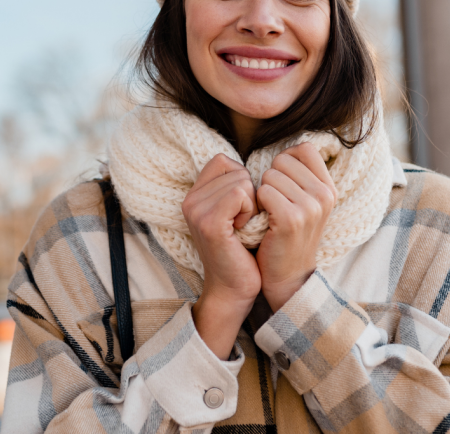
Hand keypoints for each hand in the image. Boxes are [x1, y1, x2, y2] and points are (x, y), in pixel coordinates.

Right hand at [183, 154, 260, 357]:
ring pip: (241, 181)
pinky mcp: (209, 222)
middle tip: (243, 223)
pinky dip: (250, 210)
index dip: (242, 180)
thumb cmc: (243, 250)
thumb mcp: (235, 213)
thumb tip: (259, 165)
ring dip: (252, 204)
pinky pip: (240, 194)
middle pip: (236, 170)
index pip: (223, 160)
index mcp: (194, 195)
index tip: (242, 209)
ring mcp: (197, 211)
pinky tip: (243, 230)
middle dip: (250, 194)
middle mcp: (190, 200)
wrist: (234, 289)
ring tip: (243, 228)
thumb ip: (234, 187)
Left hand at [256, 142, 335, 311]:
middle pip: (283, 160)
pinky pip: (263, 192)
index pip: (304, 148)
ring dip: (262, 192)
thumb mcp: (306, 203)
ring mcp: (310, 208)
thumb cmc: (288, 235)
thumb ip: (301, 175)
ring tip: (270, 214)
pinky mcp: (291, 220)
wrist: (287, 276)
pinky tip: (263, 221)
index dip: (286, 161)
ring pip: (270, 175)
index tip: (283, 184)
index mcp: (329, 188)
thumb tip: (289, 146)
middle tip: (274, 204)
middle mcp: (325, 195)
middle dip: (271, 178)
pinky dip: (256, 204)